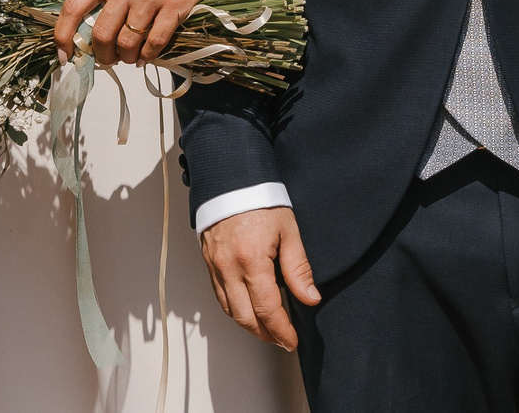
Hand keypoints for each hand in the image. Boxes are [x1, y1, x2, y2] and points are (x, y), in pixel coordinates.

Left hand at [55, 0, 232, 67]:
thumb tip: (88, 29)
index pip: (74, 7)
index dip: (64, 36)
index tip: (65, 55)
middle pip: (100, 33)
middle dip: (102, 55)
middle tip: (109, 59)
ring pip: (126, 42)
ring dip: (126, 57)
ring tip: (132, 57)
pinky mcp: (176, 5)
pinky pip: (153, 43)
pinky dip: (148, 56)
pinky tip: (149, 55)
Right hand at [201, 207, 319, 350]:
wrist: (231, 178)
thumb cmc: (259, 198)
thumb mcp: (288, 231)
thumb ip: (299, 268)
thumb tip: (310, 297)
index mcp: (252, 260)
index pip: (268, 309)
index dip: (281, 330)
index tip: (291, 340)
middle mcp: (229, 267)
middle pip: (245, 317)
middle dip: (265, 334)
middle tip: (281, 340)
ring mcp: (215, 266)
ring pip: (229, 310)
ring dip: (249, 325)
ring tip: (268, 329)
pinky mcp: (208, 262)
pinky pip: (219, 295)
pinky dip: (234, 309)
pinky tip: (248, 309)